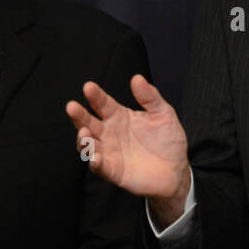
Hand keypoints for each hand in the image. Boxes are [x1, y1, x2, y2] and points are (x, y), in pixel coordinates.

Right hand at [65, 74, 191, 228]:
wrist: (176, 170)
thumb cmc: (168, 140)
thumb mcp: (163, 114)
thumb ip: (150, 97)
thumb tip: (137, 78)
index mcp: (120, 116)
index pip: (103, 104)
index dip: (95, 96)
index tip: (88, 87)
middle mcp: (110, 133)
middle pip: (89, 122)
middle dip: (79, 115)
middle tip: (72, 107)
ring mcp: (109, 152)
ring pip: (89, 145)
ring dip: (83, 139)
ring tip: (84, 132)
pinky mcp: (113, 171)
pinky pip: (99, 167)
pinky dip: (95, 162)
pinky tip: (96, 157)